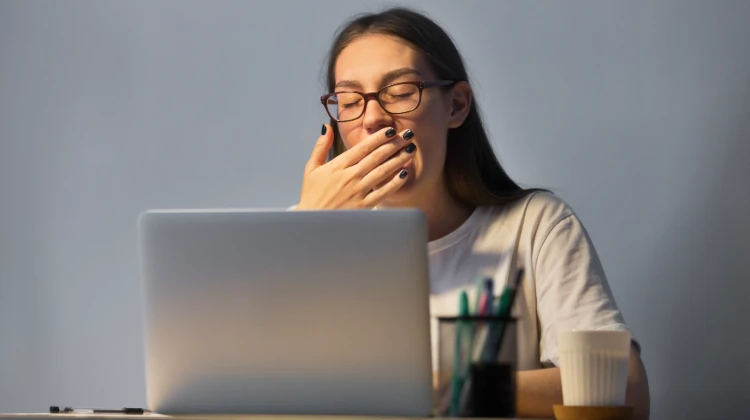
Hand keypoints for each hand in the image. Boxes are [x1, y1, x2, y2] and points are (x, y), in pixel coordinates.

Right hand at [297, 124, 416, 208]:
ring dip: (398, 159)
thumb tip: (326, 127)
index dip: (379, 137)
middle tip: (408, 134)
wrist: (311, 223)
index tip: (392, 130)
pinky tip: (405, 173)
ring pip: (382, 171)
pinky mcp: (363, 206)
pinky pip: (382, 192)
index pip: (363, 147)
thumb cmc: (311, 195)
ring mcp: (358, 191)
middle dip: (394, 144)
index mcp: (338, 166)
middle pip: (377, 156)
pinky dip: (394, 183)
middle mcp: (350, 176)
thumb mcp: (311, 168)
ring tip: (411, 150)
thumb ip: (320, 147)